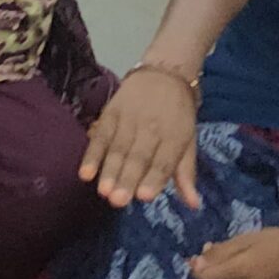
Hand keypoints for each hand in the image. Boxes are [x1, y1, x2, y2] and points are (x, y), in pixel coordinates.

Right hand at [78, 66, 201, 208]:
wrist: (164, 73)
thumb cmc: (178, 114)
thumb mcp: (189, 140)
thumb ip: (186, 173)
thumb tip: (194, 205)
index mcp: (175, 135)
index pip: (164, 160)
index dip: (154, 178)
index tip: (144, 197)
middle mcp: (152, 127)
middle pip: (138, 156)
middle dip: (127, 179)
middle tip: (118, 201)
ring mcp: (130, 118)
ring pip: (118, 148)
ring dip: (109, 170)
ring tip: (103, 192)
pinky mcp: (111, 112)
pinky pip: (100, 136)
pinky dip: (92, 155)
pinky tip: (85, 173)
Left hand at [189, 225, 278, 278]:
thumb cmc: (277, 240)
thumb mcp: (246, 239)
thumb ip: (221, 252)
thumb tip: (198, 261)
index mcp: (240, 272)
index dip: (196, 270)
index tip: (194, 257)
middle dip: (209, 274)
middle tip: (210, 254)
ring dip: (222, 278)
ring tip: (229, 259)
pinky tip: (244, 268)